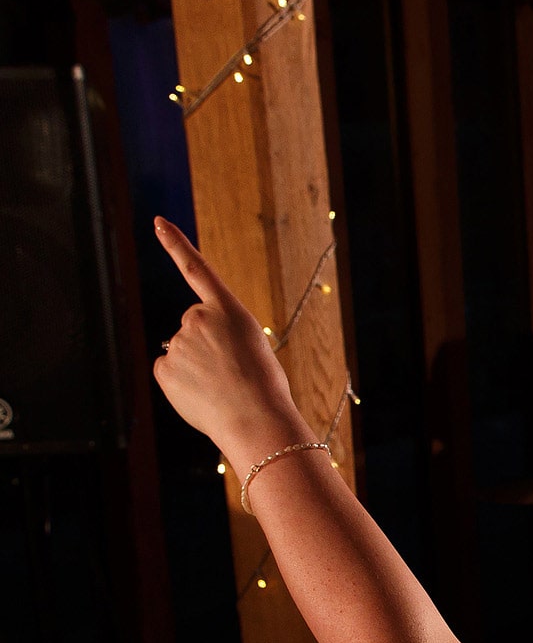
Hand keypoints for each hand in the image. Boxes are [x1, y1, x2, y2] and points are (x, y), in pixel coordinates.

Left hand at [151, 218, 313, 467]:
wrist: (256, 420)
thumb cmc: (264, 388)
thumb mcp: (251, 349)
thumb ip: (216, 338)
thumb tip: (175, 350)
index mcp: (228, 311)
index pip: (197, 270)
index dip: (176, 244)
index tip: (157, 223)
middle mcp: (198, 319)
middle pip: (193, 325)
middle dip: (206, 344)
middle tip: (232, 370)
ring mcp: (178, 343)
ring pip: (182, 350)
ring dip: (197, 366)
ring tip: (221, 386)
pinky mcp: (164, 368)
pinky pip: (170, 371)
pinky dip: (182, 383)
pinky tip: (202, 395)